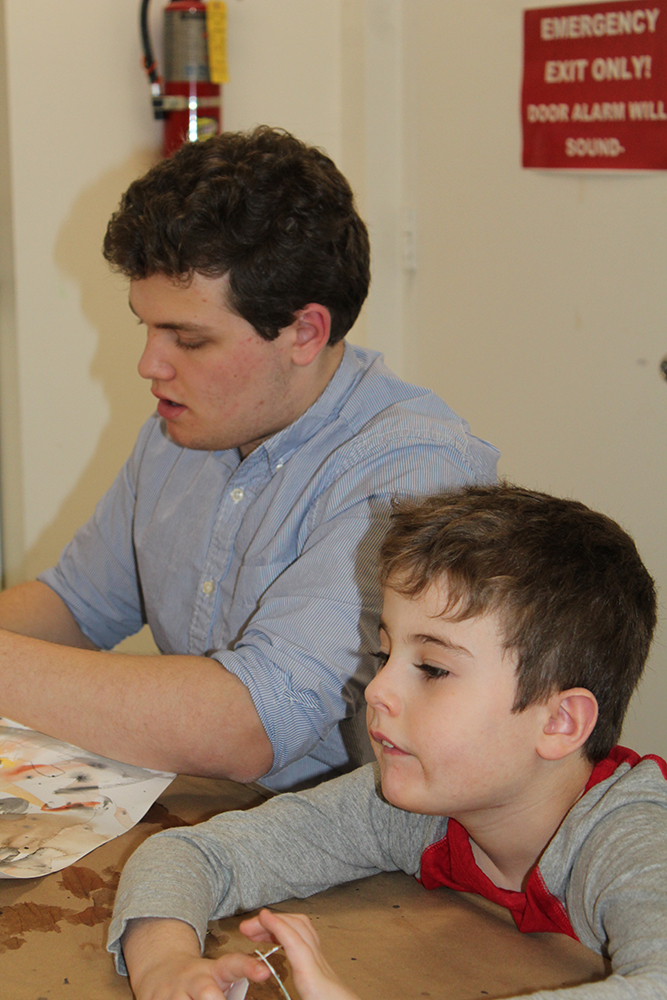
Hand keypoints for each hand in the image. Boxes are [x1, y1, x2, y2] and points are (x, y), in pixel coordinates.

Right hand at [122, 917, 270, 999]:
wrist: (159, 971)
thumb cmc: (198, 982)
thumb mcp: (216, 978)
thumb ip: (232, 990)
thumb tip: (244, 991)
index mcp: (214, 971)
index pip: (234, 965)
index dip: (249, 968)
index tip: (265, 971)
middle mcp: (194, 980)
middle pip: (208, 993)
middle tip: (218, 999)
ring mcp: (173, 992)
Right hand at [239, 909, 360, 999]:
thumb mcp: (308, 997)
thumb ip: (286, 995)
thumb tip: (264, 974)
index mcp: (315, 983)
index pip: (297, 944)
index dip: (278, 927)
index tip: (261, 916)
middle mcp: (321, 970)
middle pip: (301, 930)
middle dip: (274, 920)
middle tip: (249, 926)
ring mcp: (324, 969)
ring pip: (306, 932)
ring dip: (282, 924)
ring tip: (260, 931)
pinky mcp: (324, 973)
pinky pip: (308, 943)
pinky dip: (291, 934)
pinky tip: (279, 945)